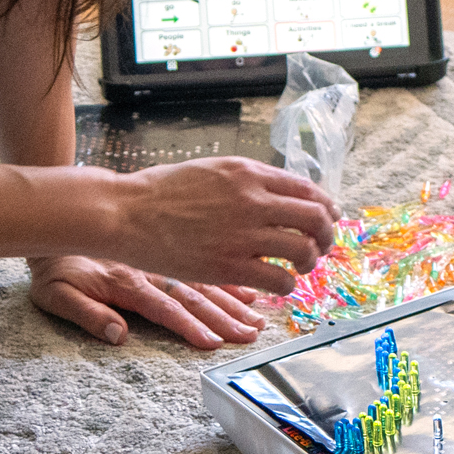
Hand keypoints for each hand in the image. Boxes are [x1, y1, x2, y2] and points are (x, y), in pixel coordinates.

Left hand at [29, 254, 268, 348]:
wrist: (61, 217)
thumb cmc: (54, 266)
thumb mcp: (57, 293)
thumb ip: (87, 314)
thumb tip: (117, 335)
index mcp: (126, 283)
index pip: (164, 308)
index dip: (188, 327)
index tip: (214, 344)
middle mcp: (151, 270)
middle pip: (194, 295)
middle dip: (226, 317)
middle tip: (250, 335)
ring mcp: (163, 257)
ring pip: (205, 278)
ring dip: (234, 298)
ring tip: (257, 317)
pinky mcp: (167, 248)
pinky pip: (205, 258)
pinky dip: (229, 272)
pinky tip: (250, 284)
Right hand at [102, 155, 339, 293]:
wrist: (125, 212)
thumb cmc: (162, 191)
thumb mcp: (212, 170)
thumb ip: (248, 180)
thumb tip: (281, 193)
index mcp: (249, 173)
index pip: (308, 189)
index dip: (326, 208)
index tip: (329, 219)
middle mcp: (252, 200)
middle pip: (315, 218)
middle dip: (326, 235)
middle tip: (319, 247)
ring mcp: (242, 234)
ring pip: (303, 250)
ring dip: (309, 262)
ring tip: (299, 268)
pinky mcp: (228, 266)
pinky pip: (279, 279)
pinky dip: (287, 284)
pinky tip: (278, 284)